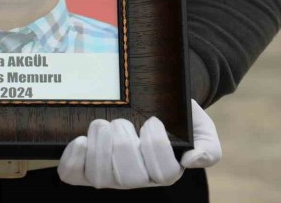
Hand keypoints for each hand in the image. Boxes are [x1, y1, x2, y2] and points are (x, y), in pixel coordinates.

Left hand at [57, 99, 220, 188]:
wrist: (151, 101)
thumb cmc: (177, 117)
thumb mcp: (200, 128)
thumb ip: (207, 147)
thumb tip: (192, 160)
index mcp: (165, 171)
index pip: (163, 174)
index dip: (156, 147)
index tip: (153, 120)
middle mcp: (136, 178)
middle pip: (129, 179)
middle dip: (124, 147)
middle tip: (122, 122)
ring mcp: (109, 174)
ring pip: (100, 178)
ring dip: (100, 149)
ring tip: (103, 124)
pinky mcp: (84, 166)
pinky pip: (72, 175)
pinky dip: (73, 158)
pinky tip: (81, 139)